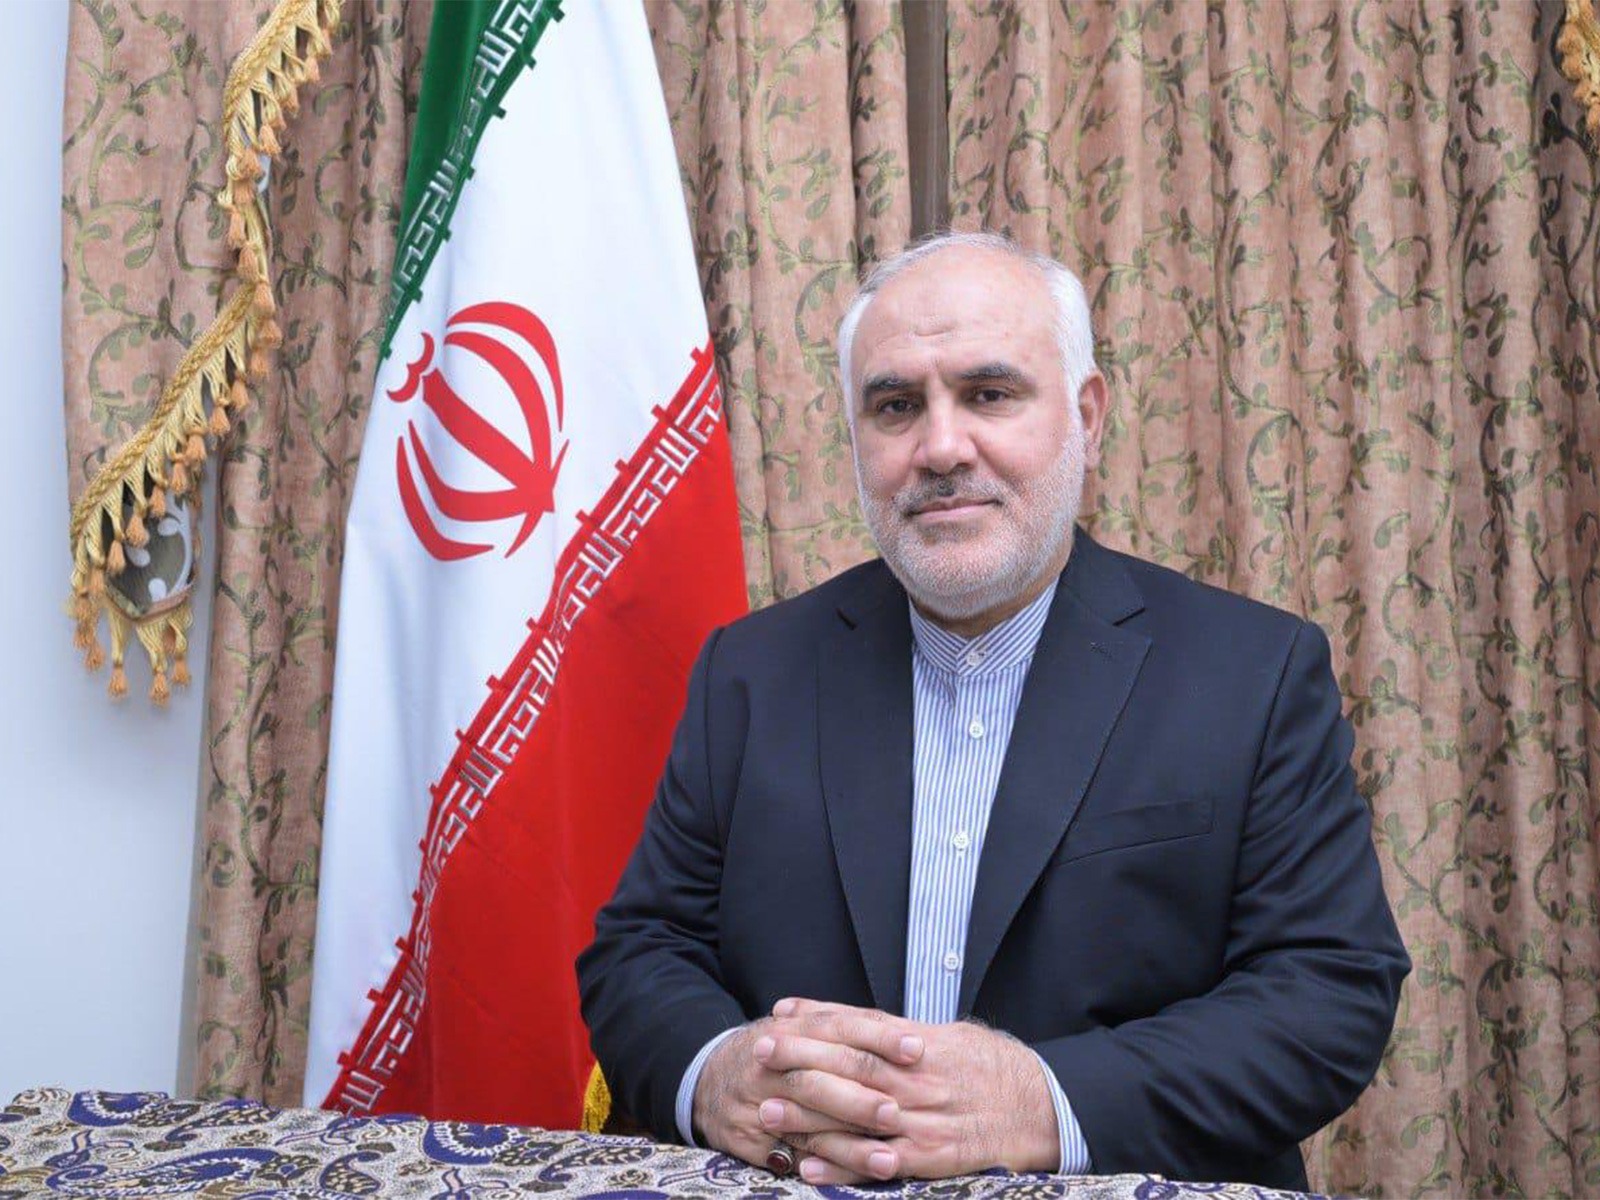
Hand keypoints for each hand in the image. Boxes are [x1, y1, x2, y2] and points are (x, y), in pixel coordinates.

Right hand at [690, 1008, 916, 1179]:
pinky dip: (824, 1169)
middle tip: (898, 1111)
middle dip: (860, 1098)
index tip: (917, 1048)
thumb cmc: (773, 1050)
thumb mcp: (799, 1026)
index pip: (838, 1028)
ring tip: (888, 1159)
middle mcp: (774, 1066)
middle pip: (820, 1080)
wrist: (707, 1078)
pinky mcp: (753, 1142)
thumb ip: (845, 1027)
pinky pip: (793, 1158)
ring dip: (850, 1146)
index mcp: (791, 1029)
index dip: (878, 1038)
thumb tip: (907, 1031)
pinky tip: (852, 1178)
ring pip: (808, 1127)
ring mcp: (760, 1105)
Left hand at [755, 998, 1059, 1183]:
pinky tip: (808, 1164)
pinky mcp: (931, 1159)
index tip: (777, 1018)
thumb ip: (899, 1032)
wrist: (1043, 1107)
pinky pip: (879, 1164)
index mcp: (920, 1045)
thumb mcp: (948, 1034)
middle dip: (800, 1060)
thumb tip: (852, 1020)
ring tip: (768, 1110)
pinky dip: (843, 1166)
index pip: (857, 1028)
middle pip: (848, 1067)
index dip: (815, 1023)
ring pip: (856, 1116)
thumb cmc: (991, 1067)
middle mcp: (917, 1081)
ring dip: (809, 1114)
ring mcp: (923, 1122)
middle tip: (759, 1053)